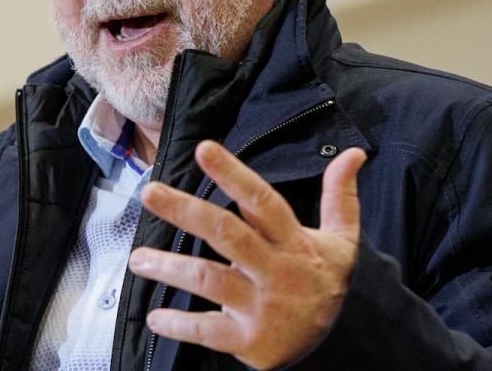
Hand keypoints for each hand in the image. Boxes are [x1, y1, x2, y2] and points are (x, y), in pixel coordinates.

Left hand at [128, 140, 366, 369]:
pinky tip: (156, 316)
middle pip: (226, 233)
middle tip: (149, 192)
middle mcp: (275, 270)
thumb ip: (340, 195)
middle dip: (185, 211)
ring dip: (168, 267)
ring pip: (208, 279)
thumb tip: (355, 153)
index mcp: (293, 241)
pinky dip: (179, 325)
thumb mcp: (344, 239)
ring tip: (136, 259)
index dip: (232, 174)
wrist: (346, 341)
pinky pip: (208, 331)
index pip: (261, 201)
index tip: (203, 149)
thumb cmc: (331, 281)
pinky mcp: (250, 341)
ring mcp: (260, 306)